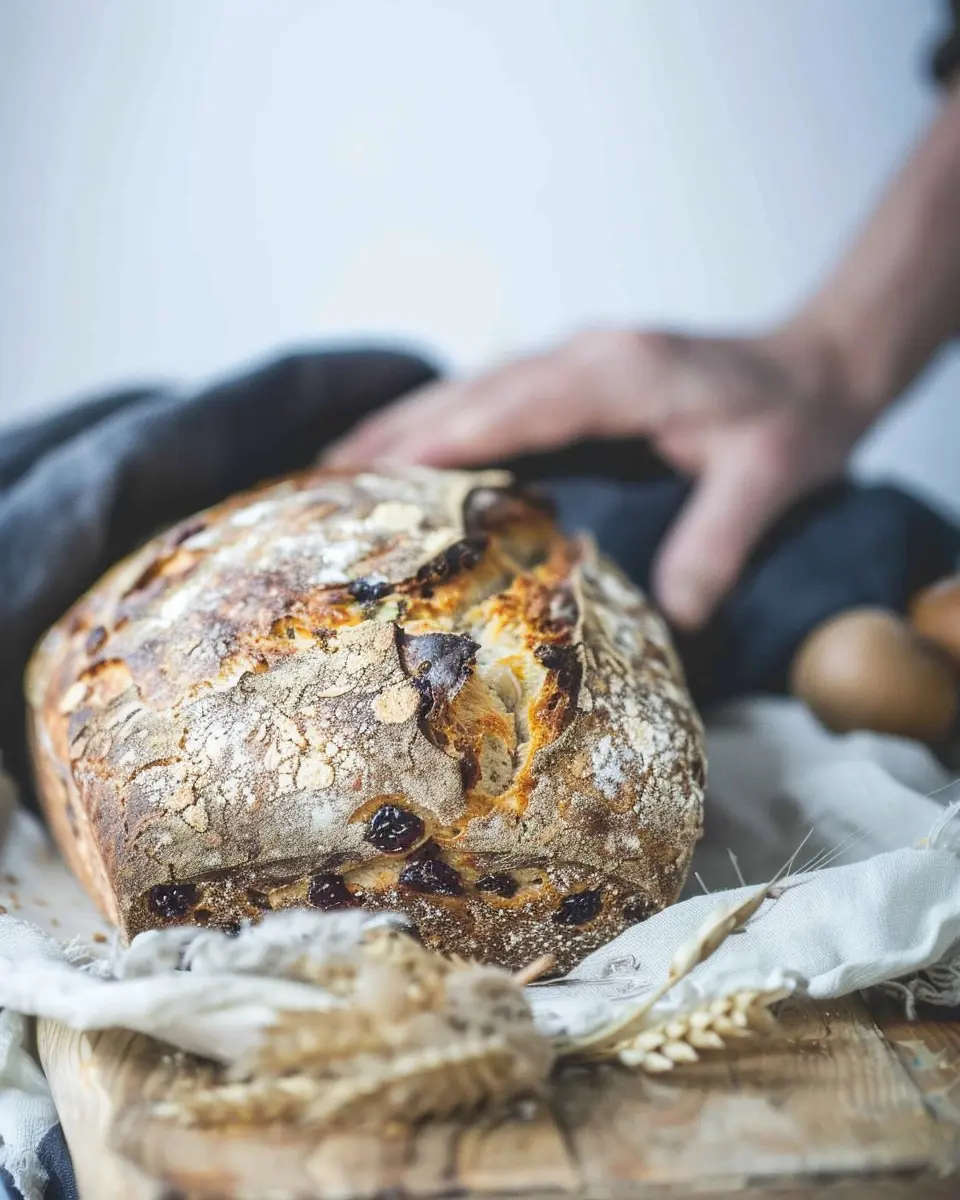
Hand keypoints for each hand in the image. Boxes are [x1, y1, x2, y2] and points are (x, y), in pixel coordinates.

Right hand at [324, 322, 875, 628]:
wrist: (816, 362)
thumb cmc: (793, 414)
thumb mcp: (771, 476)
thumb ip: (718, 540)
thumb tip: (671, 614)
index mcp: (619, 373)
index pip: (508, 406)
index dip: (433, 440)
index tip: (364, 474)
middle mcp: (583, 356)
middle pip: (466, 392)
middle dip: (388, 435)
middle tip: (314, 484)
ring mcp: (574, 359)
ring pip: (467, 389)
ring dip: (400, 426)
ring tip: (332, 474)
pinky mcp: (573, 374)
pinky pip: (488, 396)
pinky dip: (436, 425)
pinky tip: (404, 456)